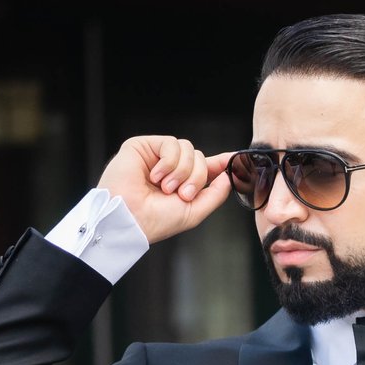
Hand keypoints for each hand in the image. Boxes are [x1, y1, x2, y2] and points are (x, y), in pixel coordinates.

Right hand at [97, 134, 230, 244]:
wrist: (130, 218)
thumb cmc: (156, 221)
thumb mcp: (194, 212)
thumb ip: (215, 195)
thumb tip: (228, 176)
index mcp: (181, 183)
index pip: (204, 167)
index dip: (220, 163)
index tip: (234, 160)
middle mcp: (169, 168)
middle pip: (199, 158)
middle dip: (196, 177)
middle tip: (182, 194)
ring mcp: (156, 156)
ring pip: (188, 149)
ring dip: (182, 171)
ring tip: (166, 187)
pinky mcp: (143, 146)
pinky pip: (171, 143)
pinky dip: (169, 162)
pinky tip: (156, 176)